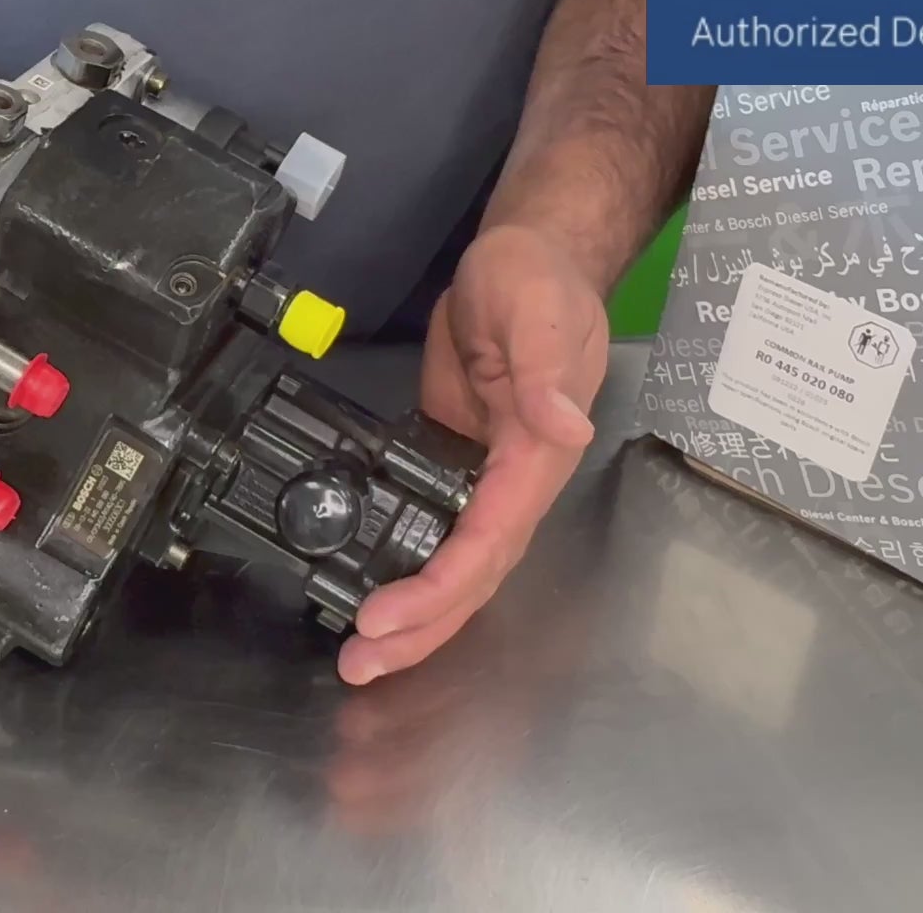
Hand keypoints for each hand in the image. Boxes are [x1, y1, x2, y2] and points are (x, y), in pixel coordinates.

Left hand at [341, 224, 608, 684]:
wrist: (529, 258)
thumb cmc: (539, 280)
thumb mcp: (538, 309)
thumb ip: (545, 368)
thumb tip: (561, 424)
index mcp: (537, 454)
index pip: (490, 538)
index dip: (442, 585)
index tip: (391, 617)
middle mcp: (516, 480)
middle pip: (473, 575)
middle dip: (421, 628)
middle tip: (361, 665)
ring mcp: (486, 477)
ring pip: (455, 565)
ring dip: (415, 617)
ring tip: (363, 658)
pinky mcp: (457, 463)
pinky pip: (438, 532)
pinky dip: (410, 571)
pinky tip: (377, 598)